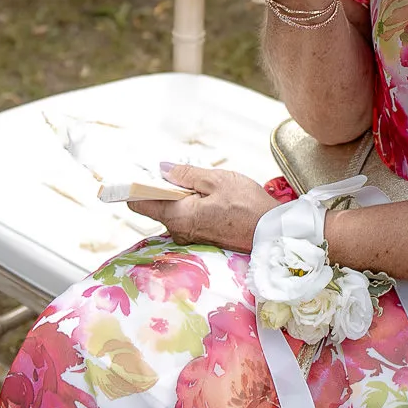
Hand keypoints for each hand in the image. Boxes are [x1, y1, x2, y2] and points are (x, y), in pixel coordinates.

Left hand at [133, 164, 278, 250]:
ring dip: (182, 195)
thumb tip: (162, 169)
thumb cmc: (248, 206)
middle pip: (157, 205)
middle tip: (187, 174)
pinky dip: (192, 205)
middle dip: (166, 187)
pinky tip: (212, 197)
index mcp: (178, 216)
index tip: (140, 173)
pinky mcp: (200, 237)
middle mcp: (178, 230)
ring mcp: (189, 236)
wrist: (272, 232)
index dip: (135, 186)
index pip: (139, 203)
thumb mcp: (217, 180)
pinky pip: (187, 217)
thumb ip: (186, 174)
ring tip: (205, 185)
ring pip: (174, 210)